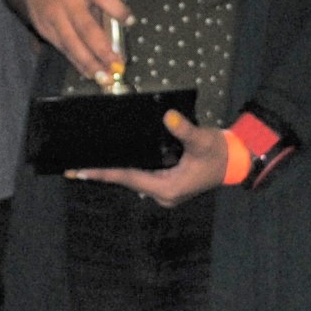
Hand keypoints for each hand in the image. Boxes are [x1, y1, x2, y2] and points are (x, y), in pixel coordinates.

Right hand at [11, 0, 129, 84]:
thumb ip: (99, 6)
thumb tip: (114, 37)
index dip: (117, 9)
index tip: (131, 21)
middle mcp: (67, 1)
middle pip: (86, 28)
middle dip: (102, 50)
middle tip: (116, 66)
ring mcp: (53, 16)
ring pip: (72, 44)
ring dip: (90, 63)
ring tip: (104, 77)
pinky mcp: (44, 28)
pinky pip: (63, 49)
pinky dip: (77, 62)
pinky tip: (89, 73)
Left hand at [72, 111, 234, 203]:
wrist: (235, 161)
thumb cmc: (218, 153)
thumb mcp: (202, 140)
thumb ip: (185, 130)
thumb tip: (169, 116)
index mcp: (168, 189)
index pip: (130, 178)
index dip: (106, 173)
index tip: (82, 171)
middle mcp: (162, 195)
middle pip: (127, 181)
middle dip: (104, 173)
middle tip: (75, 167)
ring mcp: (164, 191)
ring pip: (133, 180)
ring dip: (114, 171)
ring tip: (87, 164)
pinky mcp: (166, 184)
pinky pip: (141, 177)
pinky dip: (127, 169)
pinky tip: (112, 161)